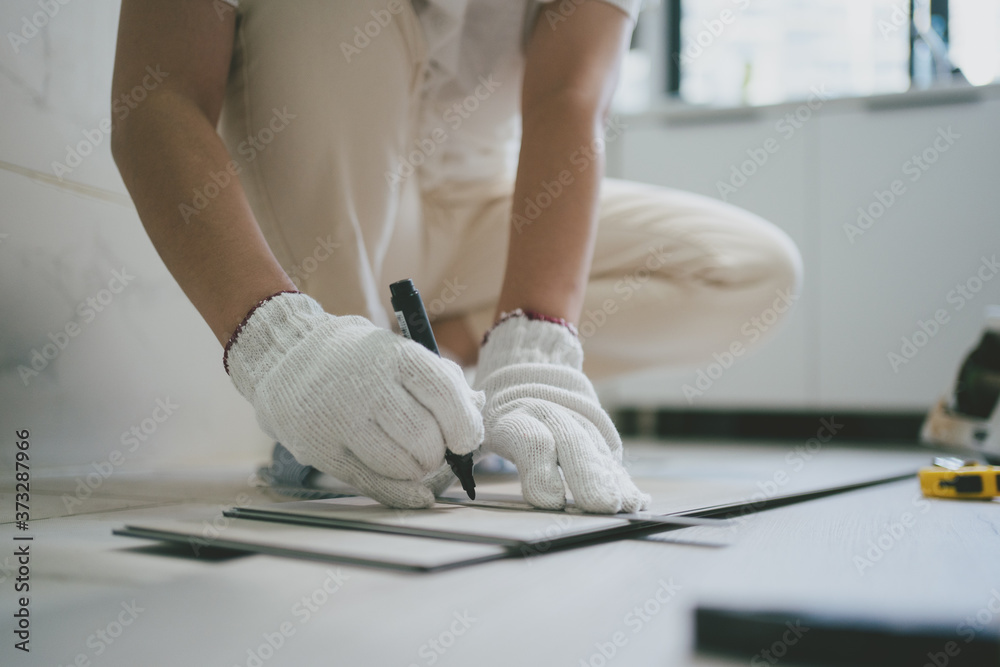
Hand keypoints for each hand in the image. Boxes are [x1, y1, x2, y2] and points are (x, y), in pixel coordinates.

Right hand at [226, 292, 484, 507]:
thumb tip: (478, 410)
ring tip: (412, 456)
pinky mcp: (321, 450)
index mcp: (393, 354)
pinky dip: (403, 495)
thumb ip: (441, 379)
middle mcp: (365, 385)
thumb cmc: (356, 358)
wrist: (285, 356)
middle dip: (439, 452)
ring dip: (418, 471)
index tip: (466, 438)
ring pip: (402, 465)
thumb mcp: (398, 351)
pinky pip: (372, 484)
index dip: (465, 425)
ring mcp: (339, 419)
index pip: (443, 395)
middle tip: (434, 448)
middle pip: (425, 437)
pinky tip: (419, 495)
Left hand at [474, 314, 649, 512]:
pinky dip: (622, 478)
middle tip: (597, 504)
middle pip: (571, 444)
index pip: (530, 439)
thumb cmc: (494, 409)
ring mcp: (577, 419)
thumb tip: (445, 478)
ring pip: (595, 447)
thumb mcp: (476, 421)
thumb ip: (466, 448)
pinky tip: (636, 500)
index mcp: (512, 415)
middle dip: (584, 475)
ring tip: (620, 504)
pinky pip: (611, 455)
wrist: (529, 365)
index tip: (546, 499)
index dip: (539, 468)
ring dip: (609, 477)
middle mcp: (550, 415)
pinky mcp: (597, 429)